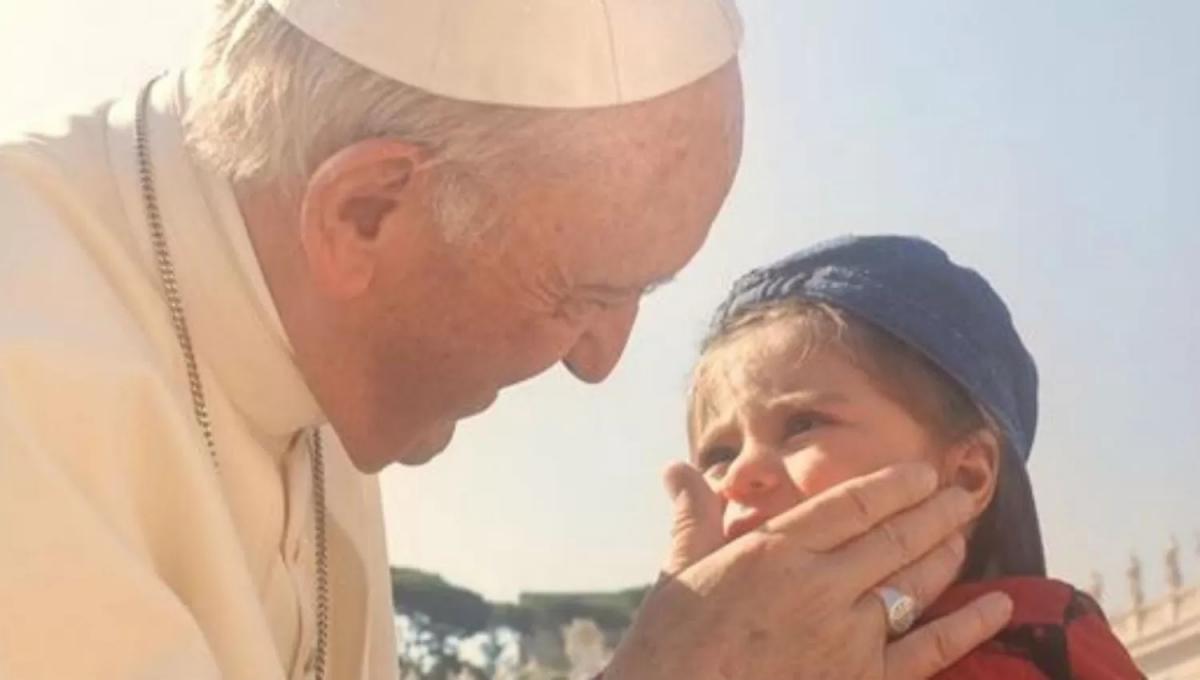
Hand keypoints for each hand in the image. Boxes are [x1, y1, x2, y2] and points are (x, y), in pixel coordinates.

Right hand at [605, 462, 1012, 679]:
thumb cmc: (673, 641)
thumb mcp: (680, 568)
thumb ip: (693, 514)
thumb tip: (678, 469)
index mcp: (776, 550)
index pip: (851, 506)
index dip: (893, 485)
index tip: (922, 471)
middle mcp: (820, 586)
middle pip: (893, 538)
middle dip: (935, 512)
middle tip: (962, 493)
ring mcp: (846, 637)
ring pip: (914, 585)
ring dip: (945, 555)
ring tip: (963, 533)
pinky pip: (928, 651)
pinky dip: (967, 626)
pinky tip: (996, 606)